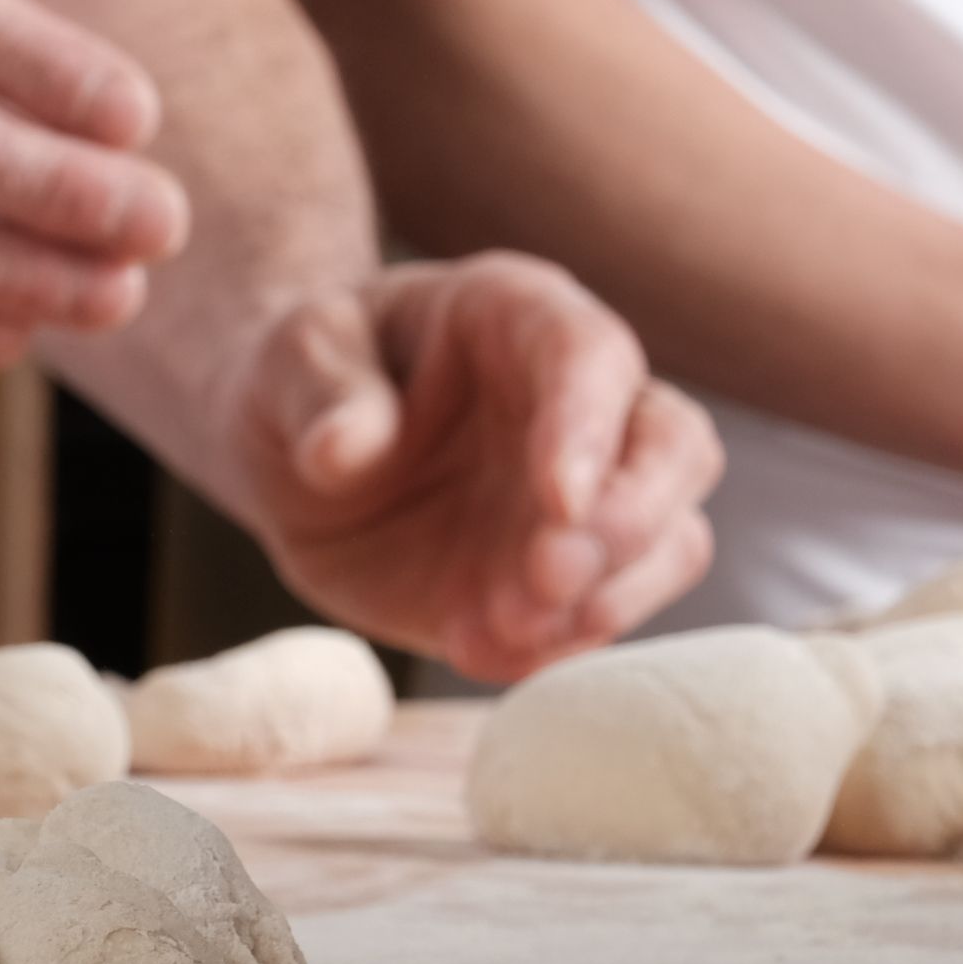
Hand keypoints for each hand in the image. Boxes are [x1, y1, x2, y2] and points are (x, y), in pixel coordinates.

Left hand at [226, 253, 722, 682]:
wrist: (295, 460)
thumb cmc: (304, 384)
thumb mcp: (285, 363)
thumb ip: (322, 392)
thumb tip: (345, 450)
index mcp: (521, 316)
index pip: (591, 357)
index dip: (590, 428)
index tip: (562, 501)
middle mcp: (584, 401)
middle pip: (677, 448)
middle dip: (631, 521)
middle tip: (548, 581)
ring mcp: (588, 494)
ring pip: (671, 539)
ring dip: (606, 597)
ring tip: (499, 628)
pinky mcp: (569, 576)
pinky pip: (603, 613)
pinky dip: (555, 647)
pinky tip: (475, 647)